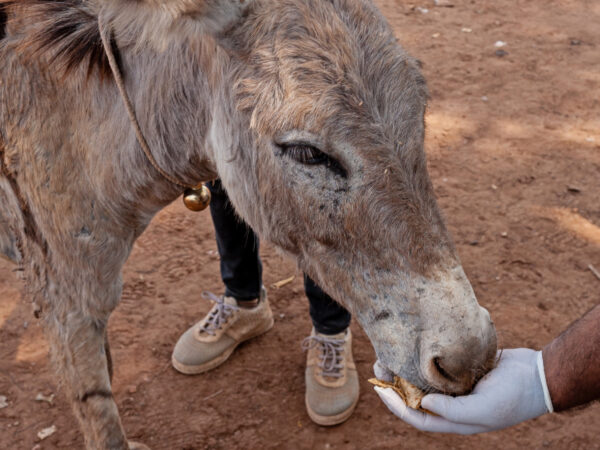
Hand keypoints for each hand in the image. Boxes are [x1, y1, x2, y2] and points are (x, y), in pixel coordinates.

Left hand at [374, 349, 552, 433]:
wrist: (538, 375)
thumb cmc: (513, 397)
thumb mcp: (483, 408)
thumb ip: (453, 411)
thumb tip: (424, 403)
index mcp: (456, 421)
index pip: (418, 418)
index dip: (396, 406)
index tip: (379, 389)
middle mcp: (453, 406)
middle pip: (417, 399)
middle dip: (396, 386)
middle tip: (380, 366)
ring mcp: (458, 388)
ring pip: (425, 382)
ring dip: (407, 371)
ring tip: (391, 355)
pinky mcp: (464, 371)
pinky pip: (439, 368)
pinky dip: (425, 361)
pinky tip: (414, 348)